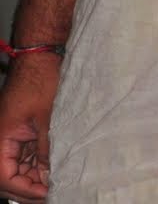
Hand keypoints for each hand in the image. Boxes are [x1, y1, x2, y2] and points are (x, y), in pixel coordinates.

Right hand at [0, 53, 58, 200]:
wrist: (41, 61)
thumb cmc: (40, 83)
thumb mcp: (47, 120)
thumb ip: (47, 150)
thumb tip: (50, 176)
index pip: (5, 176)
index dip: (25, 189)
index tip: (47, 193)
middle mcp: (0, 142)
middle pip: (8, 177)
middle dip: (29, 188)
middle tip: (53, 193)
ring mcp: (10, 139)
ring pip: (17, 169)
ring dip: (35, 178)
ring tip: (57, 184)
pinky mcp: (22, 135)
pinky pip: (25, 158)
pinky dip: (38, 166)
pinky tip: (55, 170)